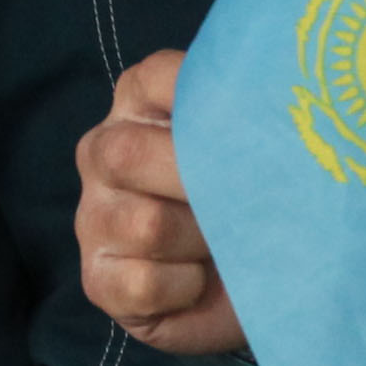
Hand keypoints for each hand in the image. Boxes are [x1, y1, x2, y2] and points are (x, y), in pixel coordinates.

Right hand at [75, 49, 245, 357]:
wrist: (255, 285)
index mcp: (140, 100)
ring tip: (224, 244)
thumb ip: (247, 112)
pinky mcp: (97, 279)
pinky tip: (198, 281)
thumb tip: (271, 103)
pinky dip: (187, 288)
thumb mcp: (257, 144)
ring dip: (204, 242)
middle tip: (247, 202)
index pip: (159, 78)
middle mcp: (104, 149)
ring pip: (148, 225)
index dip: (208, 107)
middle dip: (202, 185)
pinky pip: (144, 282)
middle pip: (130, 154)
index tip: (254, 130)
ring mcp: (93, 216)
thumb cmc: (257, 199)